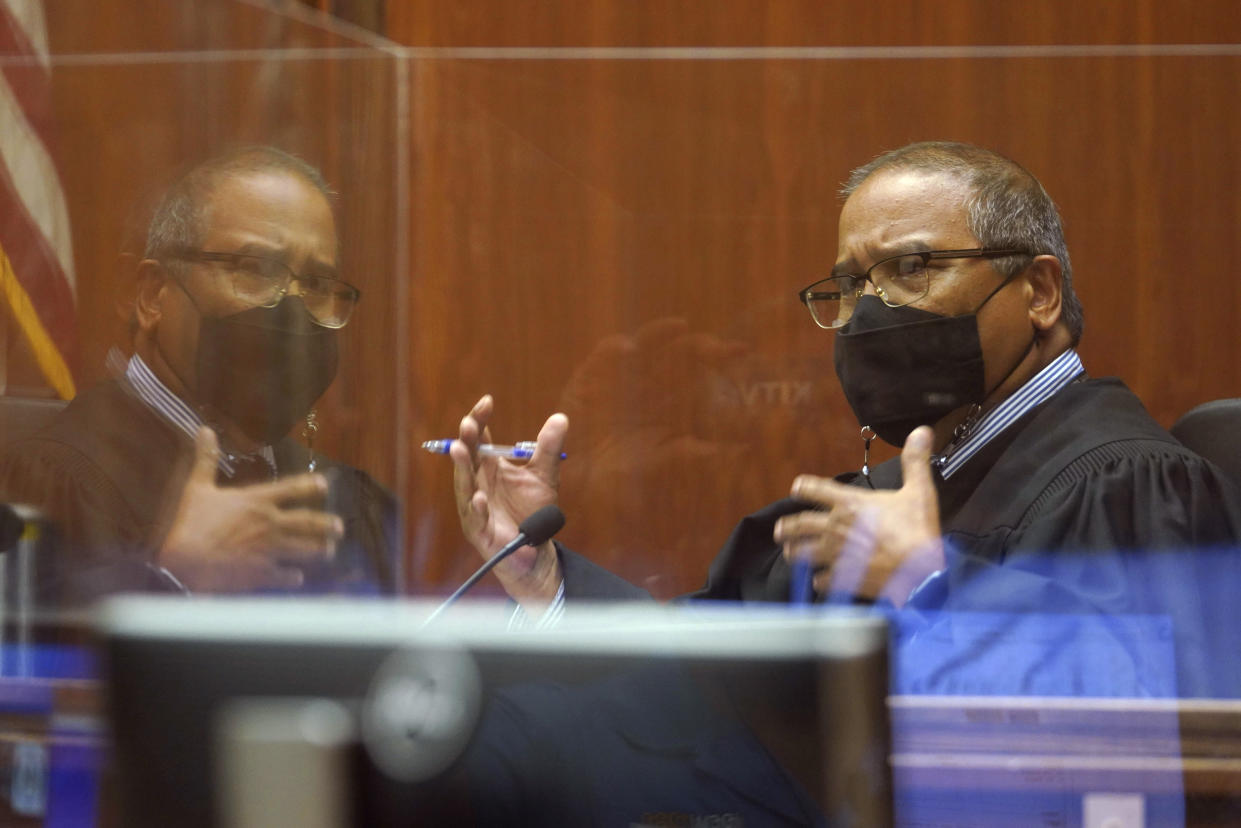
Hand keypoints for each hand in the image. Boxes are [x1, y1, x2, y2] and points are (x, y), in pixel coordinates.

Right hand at [158, 427, 342, 591]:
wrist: (183, 564)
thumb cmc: (190, 524)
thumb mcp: (197, 487)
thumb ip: (206, 458)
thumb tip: (205, 429)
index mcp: (257, 501)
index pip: (291, 488)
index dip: (310, 485)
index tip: (324, 485)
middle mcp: (271, 524)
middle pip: (308, 522)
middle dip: (327, 525)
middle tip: (340, 528)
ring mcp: (271, 550)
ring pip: (305, 549)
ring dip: (319, 550)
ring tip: (329, 551)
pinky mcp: (265, 574)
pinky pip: (287, 576)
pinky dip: (294, 577)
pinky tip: (298, 578)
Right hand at [450, 395, 565, 612]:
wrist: (535, 549)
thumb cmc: (532, 511)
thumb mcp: (544, 475)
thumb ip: (548, 448)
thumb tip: (560, 418)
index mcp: (489, 467)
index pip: (479, 438)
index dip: (480, 420)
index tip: (487, 401)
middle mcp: (477, 483)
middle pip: (467, 458)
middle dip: (466, 439)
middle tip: (468, 422)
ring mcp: (475, 507)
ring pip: (464, 485)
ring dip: (462, 467)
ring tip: (460, 448)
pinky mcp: (480, 531)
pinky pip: (475, 518)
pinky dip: (476, 508)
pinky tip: (478, 497)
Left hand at [773, 426, 943, 605]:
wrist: (920, 572)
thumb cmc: (917, 531)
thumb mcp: (919, 491)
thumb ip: (915, 462)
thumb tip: (921, 431)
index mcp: (849, 503)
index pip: (816, 489)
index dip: (804, 488)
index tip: (797, 489)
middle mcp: (835, 527)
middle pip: (800, 524)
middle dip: (787, 527)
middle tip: (779, 531)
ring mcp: (835, 554)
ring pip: (803, 553)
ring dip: (795, 552)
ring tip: (791, 553)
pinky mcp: (841, 578)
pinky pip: (821, 580)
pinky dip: (819, 580)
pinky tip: (820, 580)